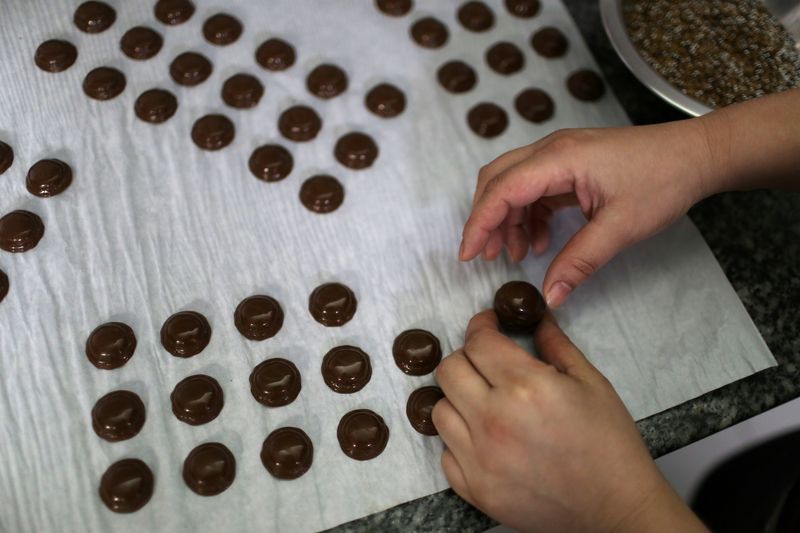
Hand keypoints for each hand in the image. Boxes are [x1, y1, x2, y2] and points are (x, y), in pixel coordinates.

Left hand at [432, 310, 705, 531]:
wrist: (615, 506)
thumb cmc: (609, 444)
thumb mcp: (590, 382)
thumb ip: (555, 344)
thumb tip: (535, 315)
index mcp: (525, 387)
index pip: (478, 342)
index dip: (481, 326)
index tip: (487, 325)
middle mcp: (494, 420)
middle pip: (449, 370)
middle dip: (466, 357)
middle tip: (485, 362)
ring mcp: (479, 458)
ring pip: (439, 410)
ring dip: (457, 399)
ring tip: (483, 401)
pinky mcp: (475, 488)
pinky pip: (445, 452)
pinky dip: (459, 441)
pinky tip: (484, 438)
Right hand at [458, 120, 715, 307]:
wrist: (696, 155)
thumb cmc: (663, 181)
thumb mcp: (621, 227)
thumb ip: (580, 261)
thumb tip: (549, 296)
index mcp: (559, 159)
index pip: (502, 189)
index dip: (479, 223)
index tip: (468, 256)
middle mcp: (552, 150)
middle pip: (497, 180)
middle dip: (486, 219)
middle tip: (487, 257)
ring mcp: (560, 155)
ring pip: (513, 184)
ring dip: (509, 219)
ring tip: (520, 255)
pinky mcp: (570, 164)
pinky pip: (535, 188)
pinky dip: (530, 215)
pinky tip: (543, 241)